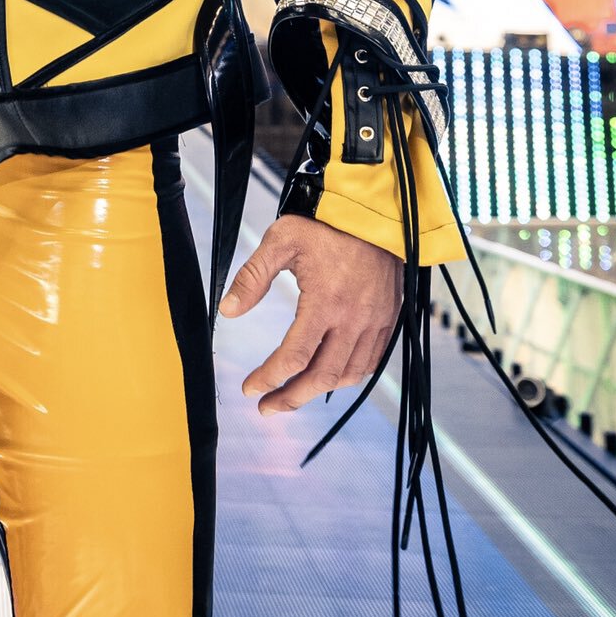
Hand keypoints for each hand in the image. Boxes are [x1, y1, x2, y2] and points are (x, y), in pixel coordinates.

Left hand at [218, 213, 401, 414]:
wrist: (373, 209)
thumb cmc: (324, 222)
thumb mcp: (281, 241)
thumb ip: (252, 277)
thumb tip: (227, 311)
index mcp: (326, 302)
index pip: (295, 357)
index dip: (269, 378)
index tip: (250, 388)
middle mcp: (354, 319)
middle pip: (322, 377)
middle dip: (291, 398)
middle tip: (266, 407)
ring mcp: (376, 321)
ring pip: (349, 375)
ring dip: (318, 392)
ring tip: (292, 395)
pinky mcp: (389, 318)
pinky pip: (370, 361)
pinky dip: (347, 377)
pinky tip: (327, 376)